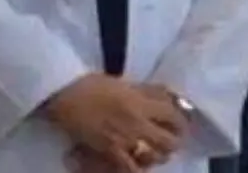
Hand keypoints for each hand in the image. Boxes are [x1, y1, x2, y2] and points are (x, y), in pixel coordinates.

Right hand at [44, 74, 184, 171]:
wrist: (66, 94)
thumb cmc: (93, 84)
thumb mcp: (125, 83)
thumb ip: (146, 91)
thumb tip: (167, 96)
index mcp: (141, 102)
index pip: (172, 115)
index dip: (181, 122)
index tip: (180, 125)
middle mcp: (137, 121)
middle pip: (168, 140)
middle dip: (174, 143)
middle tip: (172, 142)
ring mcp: (124, 138)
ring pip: (153, 156)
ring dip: (158, 156)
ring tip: (158, 154)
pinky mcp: (109, 151)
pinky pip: (130, 167)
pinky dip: (138, 168)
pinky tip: (138, 165)